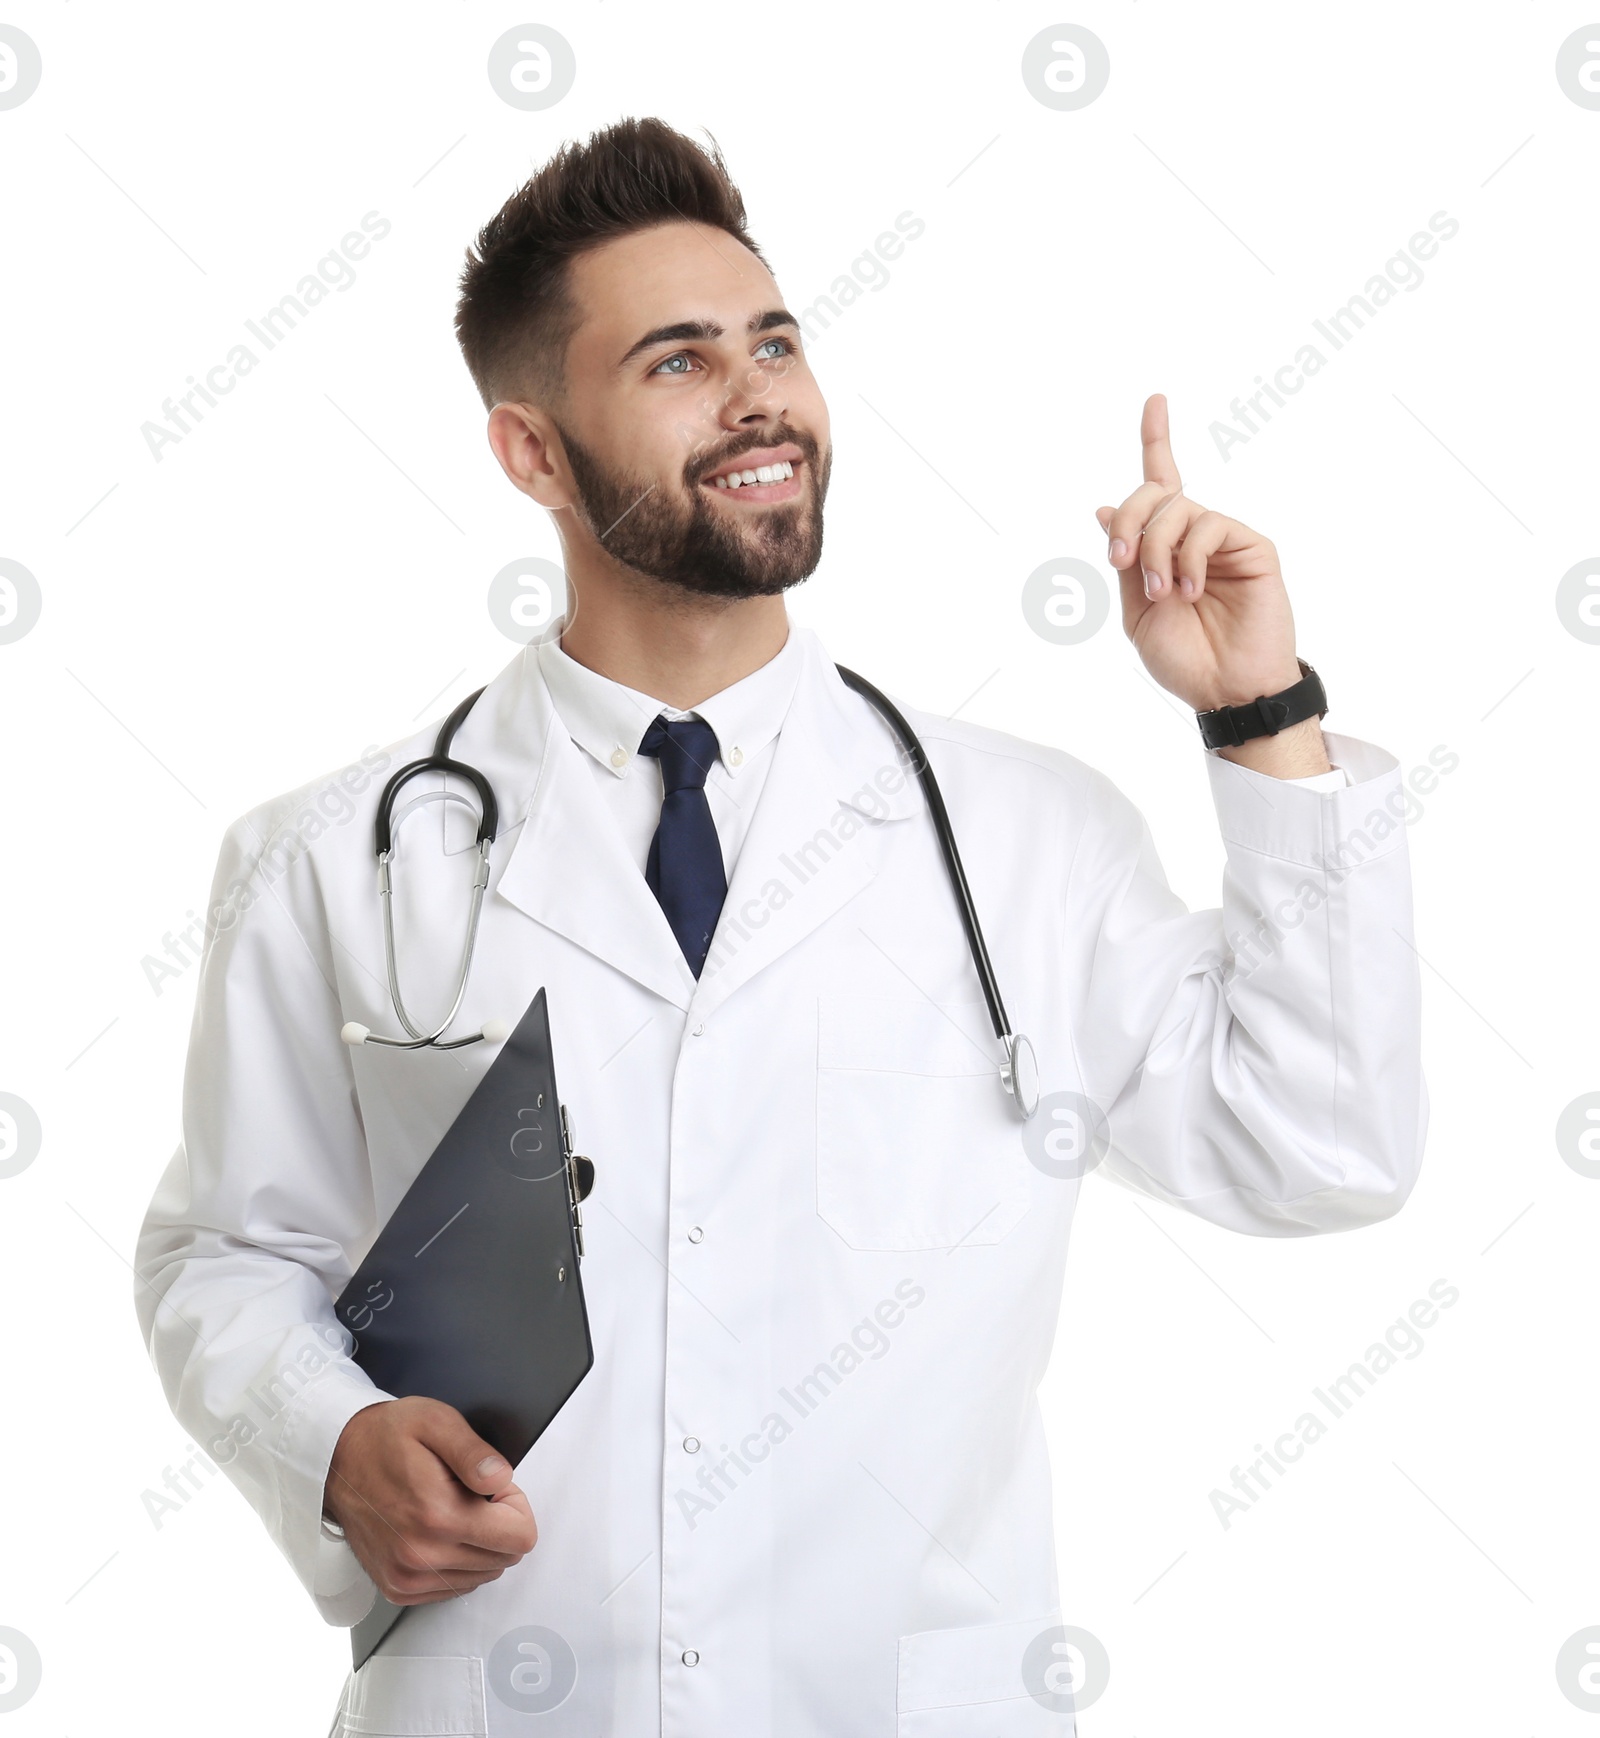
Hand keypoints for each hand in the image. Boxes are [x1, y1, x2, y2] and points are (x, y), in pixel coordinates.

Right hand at [323, 1397, 538, 1606]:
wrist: (335, 1461)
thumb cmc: (384, 1438)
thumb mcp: (435, 1421)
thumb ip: (474, 1451)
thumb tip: (501, 1477)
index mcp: (437, 1515)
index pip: (520, 1538)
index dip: (515, 1506)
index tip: (491, 1487)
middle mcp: (421, 1555)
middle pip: (504, 1559)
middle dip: (497, 1523)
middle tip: (468, 1492)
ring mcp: (407, 1577)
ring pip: (482, 1576)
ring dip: (476, 1543)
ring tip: (448, 1507)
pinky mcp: (397, 1588)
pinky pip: (454, 1586)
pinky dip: (456, 1560)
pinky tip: (436, 1530)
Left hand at [1095, 394, 1328, 776]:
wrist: (1225, 691)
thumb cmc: (1184, 659)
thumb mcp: (1136, 612)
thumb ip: (1125, 558)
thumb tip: (1103, 507)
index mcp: (1165, 547)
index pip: (1161, 483)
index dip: (1158, 439)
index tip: (1156, 399)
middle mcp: (1195, 535)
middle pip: (1154, 493)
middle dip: (1128, 519)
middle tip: (1120, 562)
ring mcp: (1224, 539)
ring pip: (1177, 509)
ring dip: (1155, 549)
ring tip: (1164, 593)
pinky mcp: (1253, 547)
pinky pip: (1209, 526)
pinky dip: (1189, 557)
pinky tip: (1191, 590)